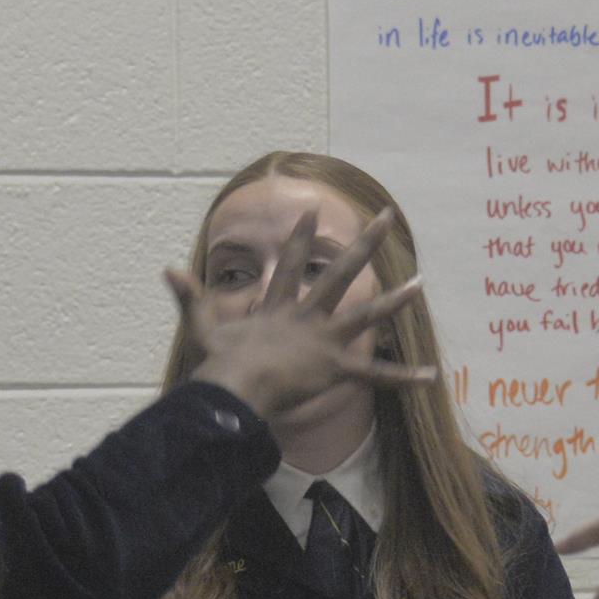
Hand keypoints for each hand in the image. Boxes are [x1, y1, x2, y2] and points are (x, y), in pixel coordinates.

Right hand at [174, 209, 433, 417]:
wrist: (234, 389)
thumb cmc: (218, 364)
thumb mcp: (202, 327)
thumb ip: (190, 297)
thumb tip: (166, 269)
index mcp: (277, 308)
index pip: (290, 264)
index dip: (300, 236)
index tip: (313, 209)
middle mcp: (306, 316)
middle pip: (340, 272)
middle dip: (364, 243)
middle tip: (386, 216)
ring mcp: (324, 340)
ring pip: (366, 314)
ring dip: (395, 300)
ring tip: (421, 282)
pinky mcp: (335, 368)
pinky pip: (376, 376)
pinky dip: (404, 377)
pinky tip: (432, 375)